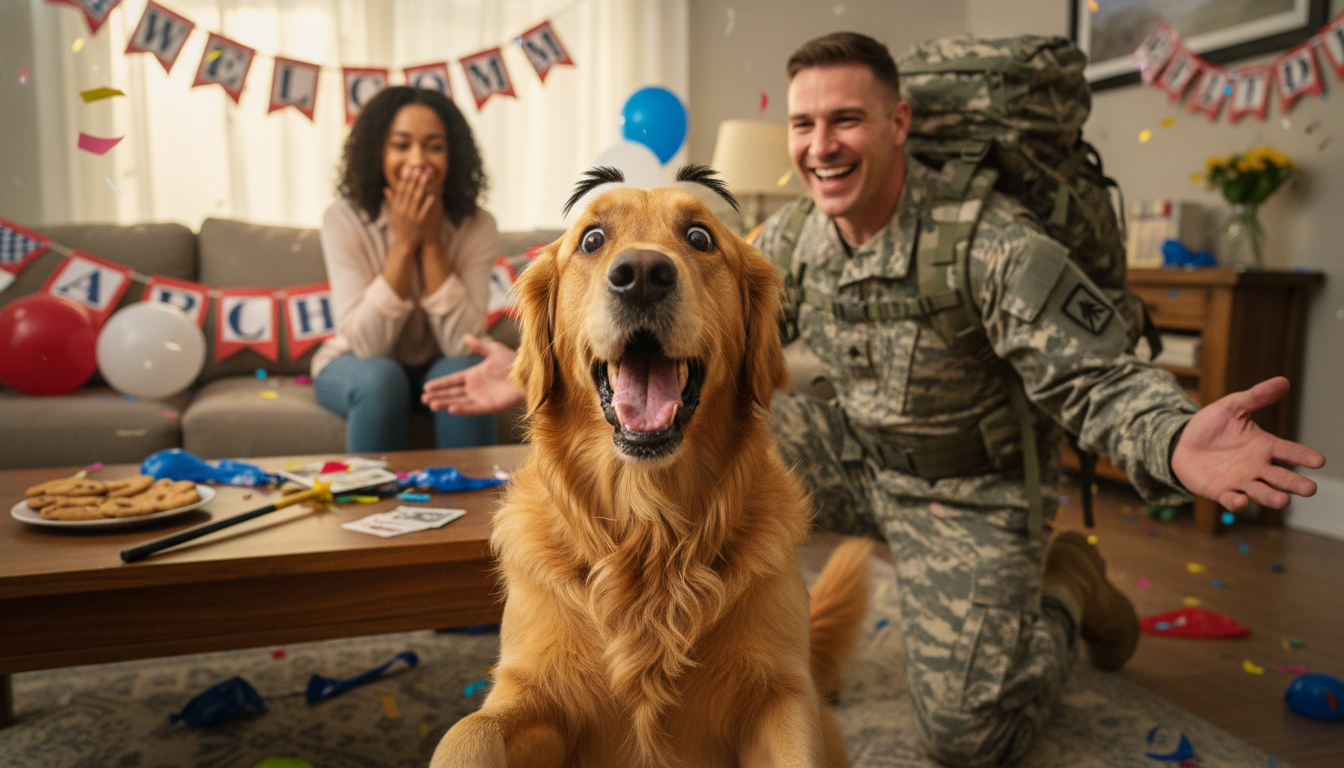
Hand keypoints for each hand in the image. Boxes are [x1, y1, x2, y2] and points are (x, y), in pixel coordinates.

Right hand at [385, 165, 436, 249]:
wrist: (406, 243)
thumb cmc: (400, 227)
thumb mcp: (393, 214)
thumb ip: (391, 200)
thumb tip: (385, 188)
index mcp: (396, 207)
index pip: (400, 190)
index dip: (404, 179)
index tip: (408, 169)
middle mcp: (402, 210)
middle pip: (408, 191)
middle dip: (413, 179)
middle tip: (418, 168)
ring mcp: (411, 216)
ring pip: (417, 198)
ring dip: (421, 186)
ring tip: (426, 176)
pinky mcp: (420, 222)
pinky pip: (424, 210)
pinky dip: (428, 202)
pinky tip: (432, 194)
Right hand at [422, 334, 523, 415]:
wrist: (530, 373)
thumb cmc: (514, 362)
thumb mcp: (494, 351)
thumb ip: (479, 347)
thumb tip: (466, 337)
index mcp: (473, 376)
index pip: (452, 381)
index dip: (440, 384)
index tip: (426, 387)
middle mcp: (475, 388)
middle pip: (452, 393)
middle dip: (438, 396)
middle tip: (423, 399)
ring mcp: (482, 398)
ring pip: (459, 402)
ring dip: (446, 403)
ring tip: (432, 405)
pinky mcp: (491, 406)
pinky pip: (474, 409)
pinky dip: (462, 409)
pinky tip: (451, 409)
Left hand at [1171, 377, 1324, 510]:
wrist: (1181, 443)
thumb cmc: (1211, 425)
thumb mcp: (1232, 407)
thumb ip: (1256, 397)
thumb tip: (1283, 381)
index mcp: (1265, 446)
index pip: (1289, 451)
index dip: (1303, 456)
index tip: (1319, 460)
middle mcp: (1257, 467)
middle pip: (1281, 477)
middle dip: (1295, 484)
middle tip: (1310, 489)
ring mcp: (1240, 482)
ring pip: (1261, 492)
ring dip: (1272, 498)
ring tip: (1283, 501)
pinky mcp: (1221, 492)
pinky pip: (1231, 500)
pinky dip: (1236, 503)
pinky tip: (1240, 501)